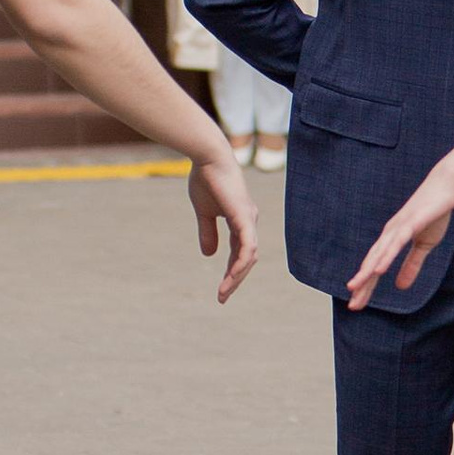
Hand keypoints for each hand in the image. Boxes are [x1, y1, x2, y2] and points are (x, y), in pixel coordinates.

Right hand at [190, 152, 260, 303]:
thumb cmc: (206, 179)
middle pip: (247, 258)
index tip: (221, 289)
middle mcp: (249, 221)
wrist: (208, 157)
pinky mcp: (244, 217)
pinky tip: (230, 277)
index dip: (231, 271)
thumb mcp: (204, 212)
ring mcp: (249, 219)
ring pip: (249, 256)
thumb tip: (209, 255)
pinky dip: (240, 263)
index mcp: (241, 220)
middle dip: (235, 279)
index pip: (240, 252)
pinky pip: (247, 247)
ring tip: (223, 292)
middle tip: (222, 297)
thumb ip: (208, 232)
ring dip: (236, 276)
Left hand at [349, 164, 453, 308]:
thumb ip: (412, 265)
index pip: (375, 267)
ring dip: (367, 272)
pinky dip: (386, 256)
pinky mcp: (410, 223)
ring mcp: (398, 227)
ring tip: (356, 288)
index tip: (357, 304)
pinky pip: (396, 243)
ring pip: (379, 254)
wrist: (446, 186)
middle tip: (353, 305)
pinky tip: (378, 269)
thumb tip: (401, 286)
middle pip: (372, 263)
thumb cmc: (434, 213)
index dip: (367, 286)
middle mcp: (390, 234)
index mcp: (392, 240)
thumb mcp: (424, 245)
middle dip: (362, 285)